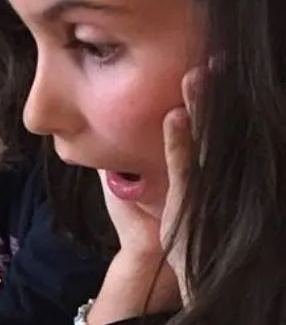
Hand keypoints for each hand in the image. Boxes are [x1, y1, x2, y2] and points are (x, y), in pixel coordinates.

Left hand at [98, 68, 200, 289]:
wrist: (150, 267)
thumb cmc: (141, 224)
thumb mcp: (133, 181)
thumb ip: (126, 152)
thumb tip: (108, 126)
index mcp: (197, 167)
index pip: (206, 123)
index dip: (209, 94)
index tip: (209, 61)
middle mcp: (207, 174)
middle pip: (213, 126)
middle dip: (214, 92)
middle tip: (215, 56)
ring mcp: (200, 188)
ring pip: (205, 141)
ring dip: (201, 106)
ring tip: (198, 72)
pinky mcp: (188, 202)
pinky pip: (186, 168)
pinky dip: (180, 141)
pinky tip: (175, 115)